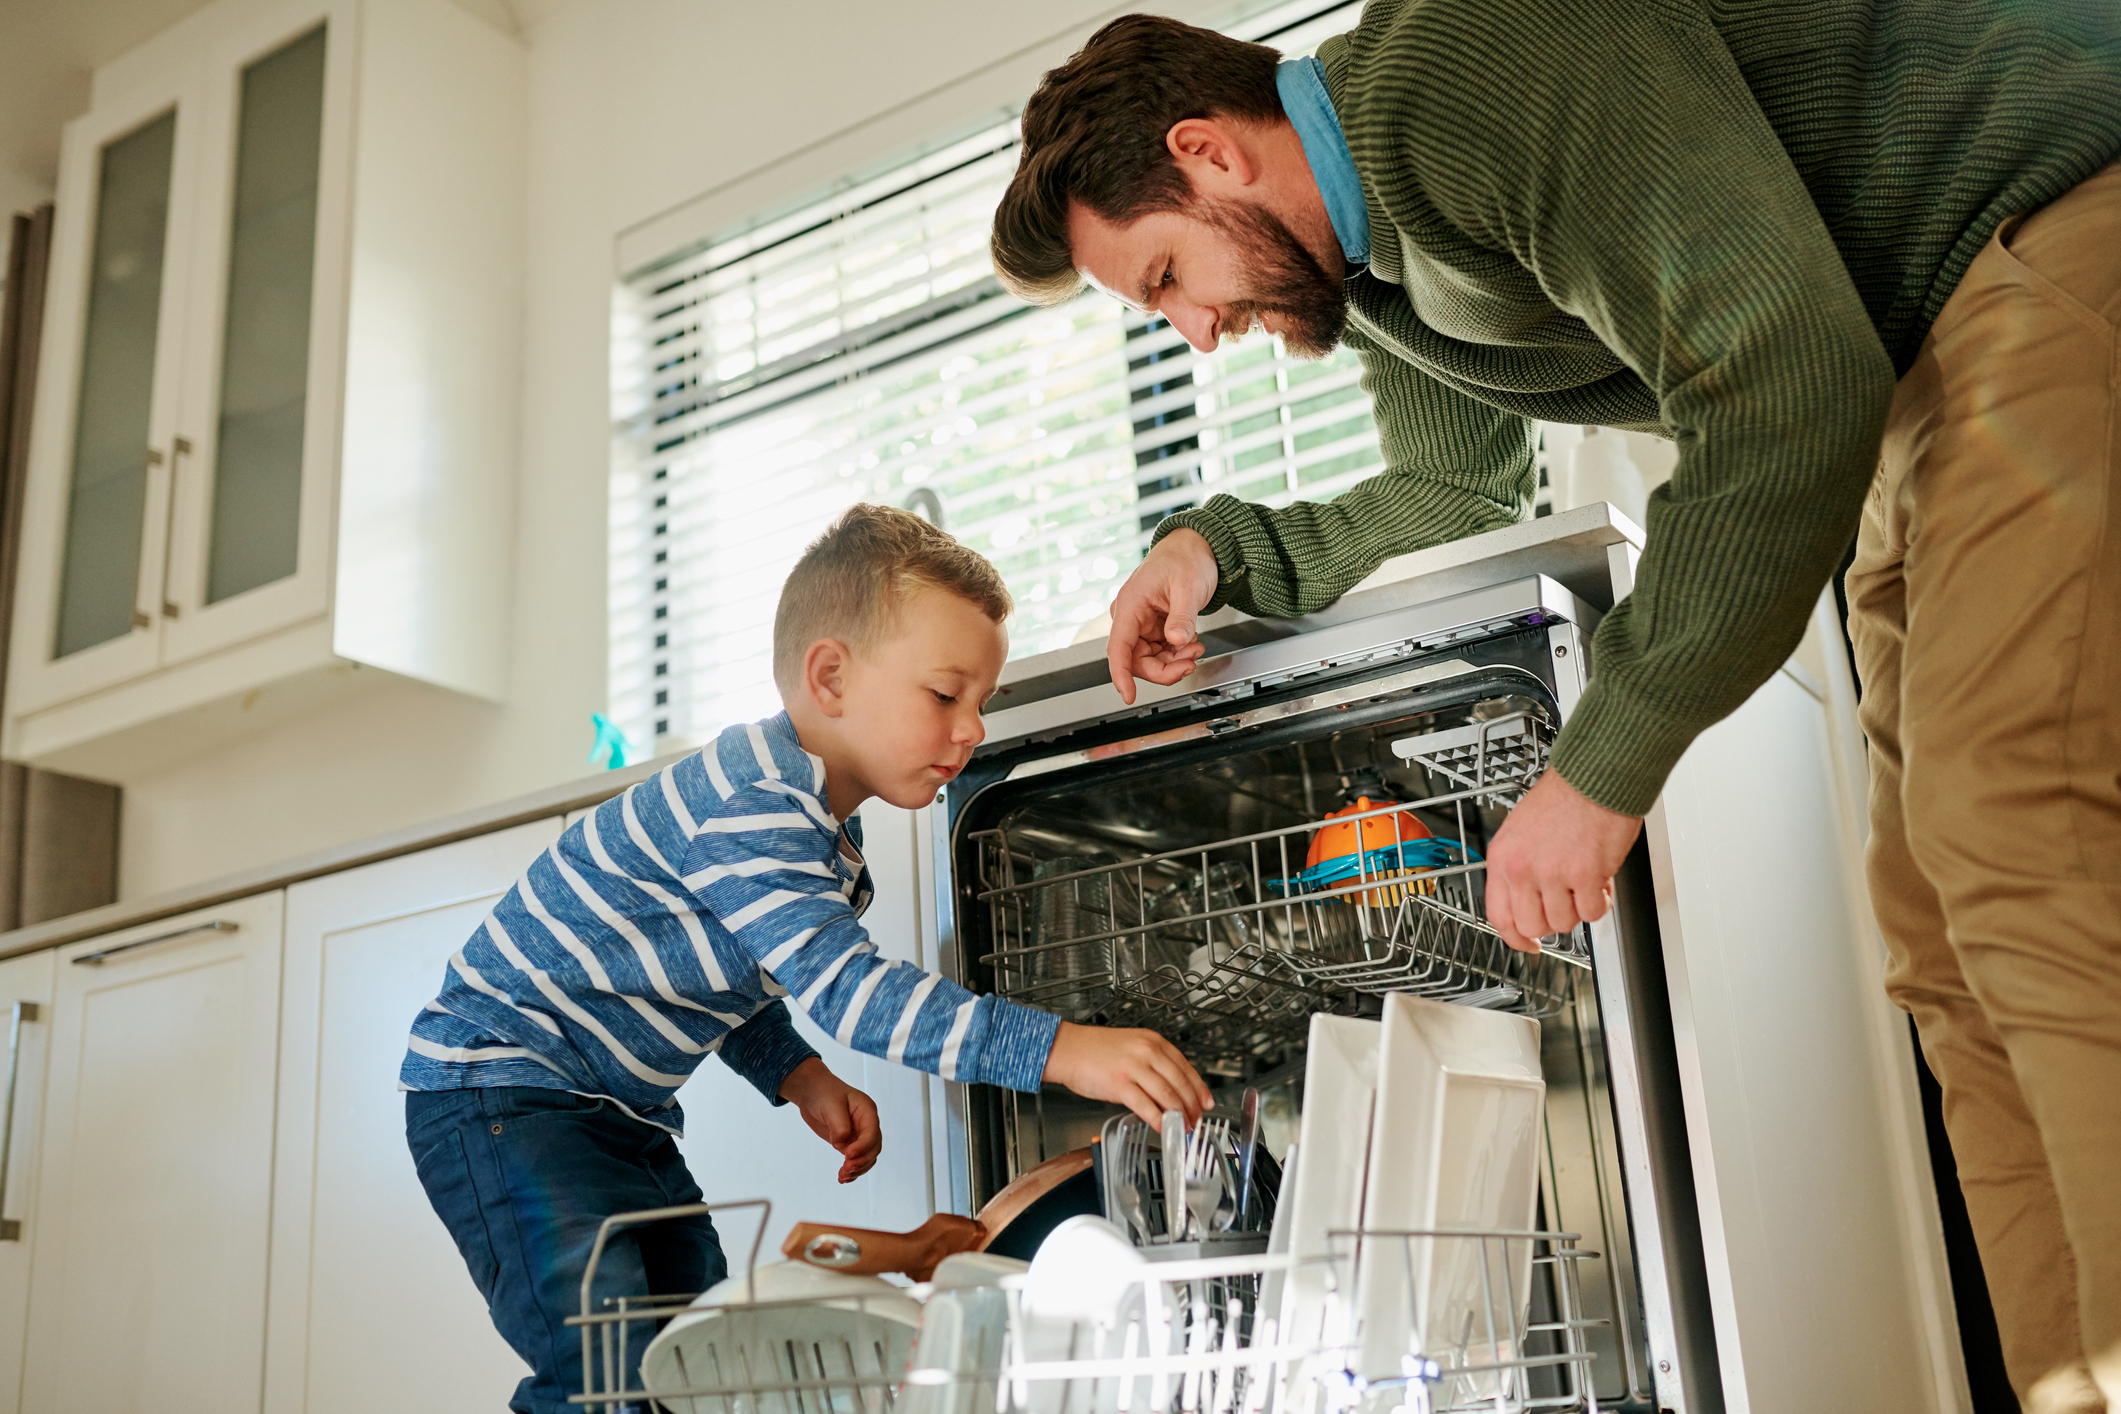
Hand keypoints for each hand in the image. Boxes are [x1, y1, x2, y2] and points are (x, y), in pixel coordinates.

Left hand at [779, 1058, 881, 1183]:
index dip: (863, 1146)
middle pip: (873, 1148)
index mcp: (867, 1111)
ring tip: (842, 1176)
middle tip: (845, 1169)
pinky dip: (851, 1171)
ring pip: (867, 1157)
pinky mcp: (849, 1143)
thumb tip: (841, 1145)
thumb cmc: (823, 1093)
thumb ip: (839, 1125)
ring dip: (857, 1169)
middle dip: (861, 1161)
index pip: (872, 1133)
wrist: (812, 1092)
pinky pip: (856, 1160)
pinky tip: (843, 1178)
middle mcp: (866, 1124)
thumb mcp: (830, 1105)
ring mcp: (859, 1135)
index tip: (847, 1155)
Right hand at [1042, 1022, 1213, 1126]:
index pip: (1186, 1067)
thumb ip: (1152, 1062)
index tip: (1206, 1102)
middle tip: (1196, 1121)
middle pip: (1180, 1083)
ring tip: (1183, 1128)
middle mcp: (1147, 1052)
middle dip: (1192, 1106)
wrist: (1067, 1048)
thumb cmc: (1094, 1050)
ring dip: (1179, 1116)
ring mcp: (1134, 1067)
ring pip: (1168, 1095)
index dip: (1199, 1089)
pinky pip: (1147, 1106)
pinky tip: (1163, 1127)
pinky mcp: (1121, 1084)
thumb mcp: (1131, 1045)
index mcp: (1153, 1041)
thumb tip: (1170, 1088)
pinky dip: (1159, 1120)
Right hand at [1106, 529, 1219, 703]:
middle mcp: (1131, 616)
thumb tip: (1176, 640)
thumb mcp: (1188, 588)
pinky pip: (1159, 651)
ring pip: (1149, 659)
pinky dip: (1176, 654)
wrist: (1194, 547)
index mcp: (1130, 604)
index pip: (1118, 648)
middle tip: (1189, 663)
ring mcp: (1141, 623)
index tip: (1128, 695)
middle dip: (1164, 668)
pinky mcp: (1153, 626)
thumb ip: (1182, 617)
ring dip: (1173, 662)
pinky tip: (1191, 643)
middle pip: (1136, 659)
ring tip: (1195, 649)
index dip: (1121, 675)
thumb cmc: (1186, 558)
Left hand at [1484, 769, 1642, 952]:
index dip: (1515, 938)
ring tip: (1584, 882)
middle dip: (1552, 922)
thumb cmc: (1564, 798)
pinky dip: (1600, 902)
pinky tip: (1600, 881)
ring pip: (1564, 922)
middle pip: (1532, 925)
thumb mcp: (1520, 831)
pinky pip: (1592, 912)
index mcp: (1502, 857)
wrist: (1594, 777)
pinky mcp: (1585, 874)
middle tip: (1565, 904)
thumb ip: (1519, 868)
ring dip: (1578, 908)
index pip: (1499, 916)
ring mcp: (1553, 873)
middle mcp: (1522, 868)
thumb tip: (1526, 901)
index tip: (1528, 944)